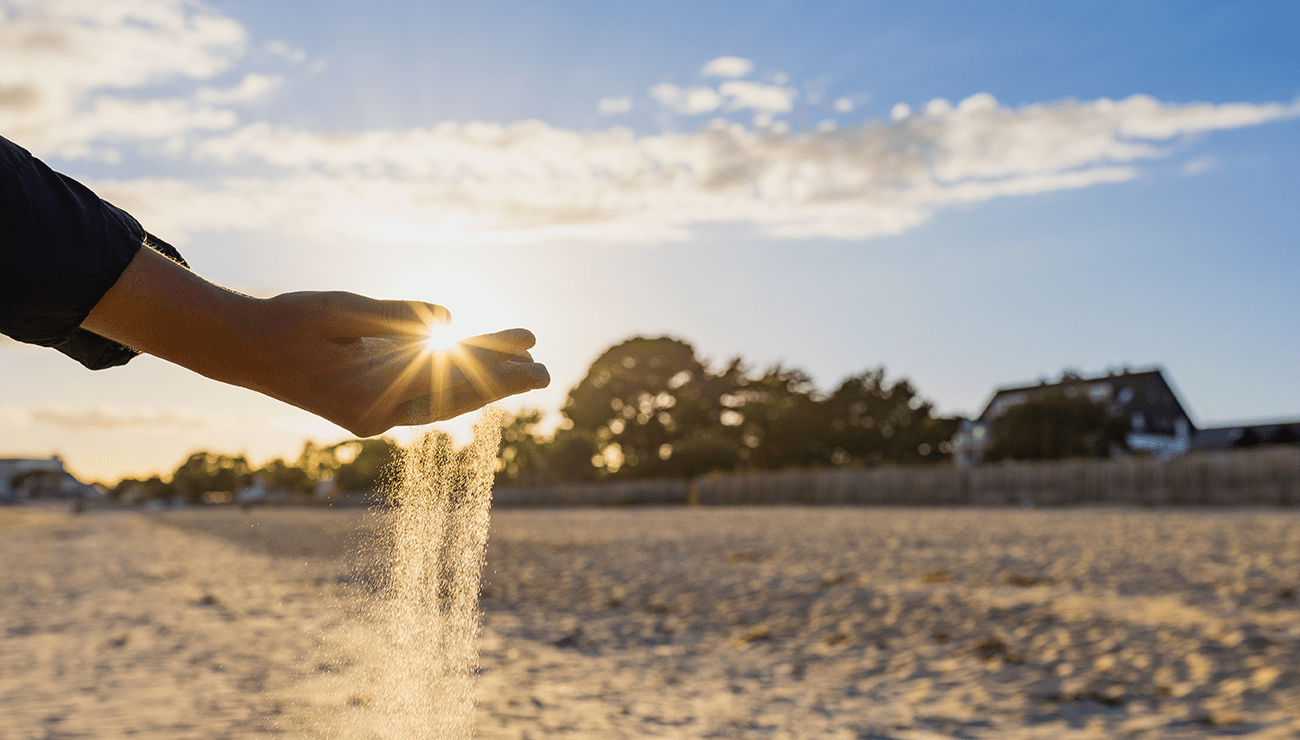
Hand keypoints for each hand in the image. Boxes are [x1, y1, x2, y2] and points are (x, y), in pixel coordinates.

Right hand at [82, 248, 548, 436]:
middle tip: (546, 368)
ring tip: (524, 354)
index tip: (532, 359)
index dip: (494, 372)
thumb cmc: (286, 324)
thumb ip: (395, 316)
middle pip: (454, 396)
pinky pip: (423, 386)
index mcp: (372, 401)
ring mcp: (376, 409)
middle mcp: (379, 414)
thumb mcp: (341, 310)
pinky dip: (452, 370)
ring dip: (481, 372)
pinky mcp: (371, 398)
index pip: (449, 388)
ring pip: (441, 391)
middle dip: (501, 380)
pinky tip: (478, 351)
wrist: (239, 347)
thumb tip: (450, 317)